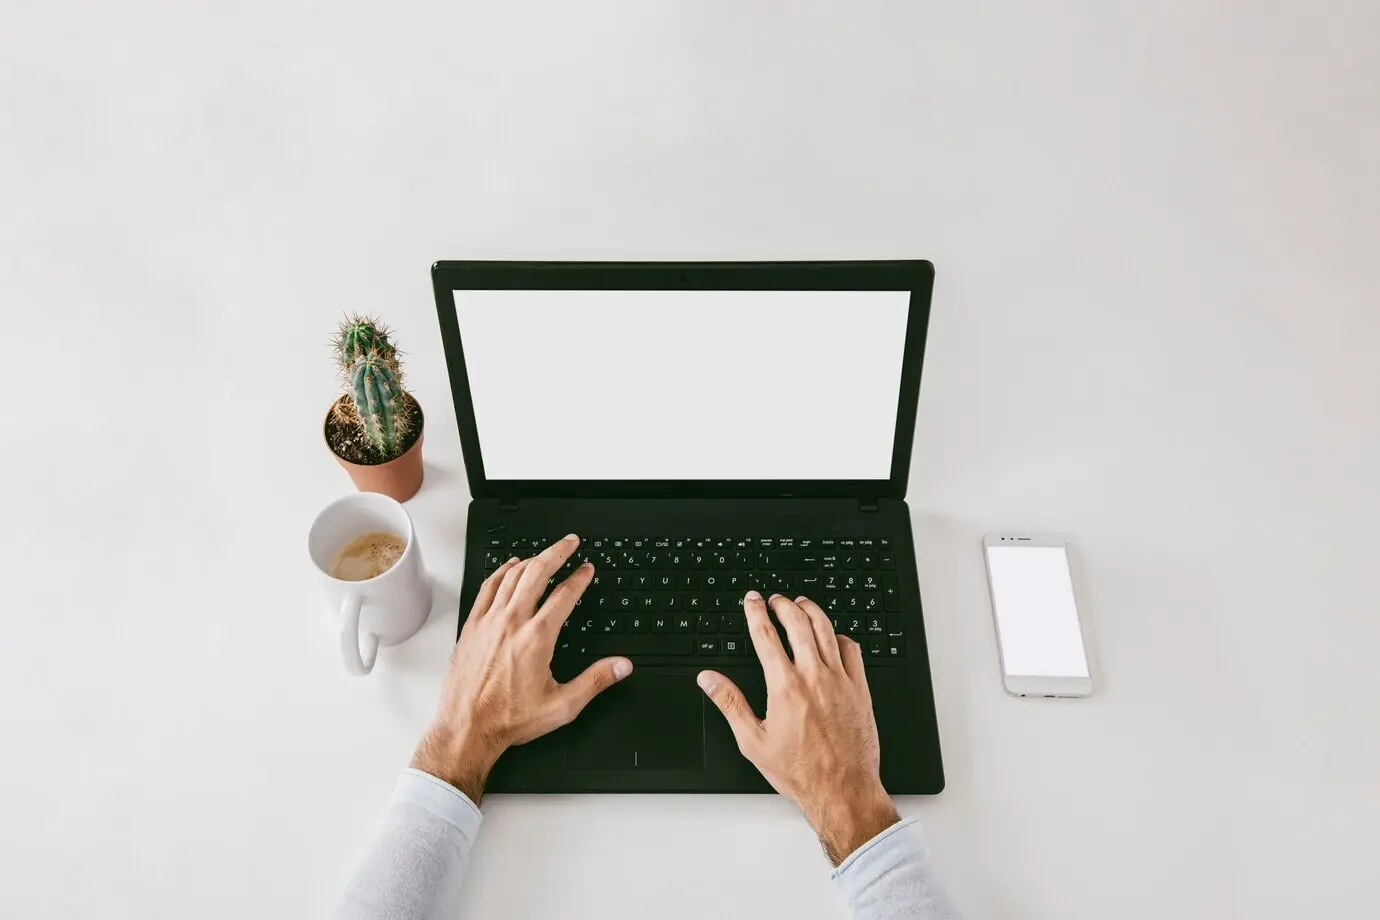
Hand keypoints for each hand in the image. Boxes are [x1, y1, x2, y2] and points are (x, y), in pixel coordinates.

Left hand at [411, 535, 631, 801]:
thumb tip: (621, 666)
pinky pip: (487, 588)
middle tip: (569, 542)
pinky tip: (508, 568)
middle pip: (536, 572)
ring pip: (511, 576)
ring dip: (531, 559)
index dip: (579, 578)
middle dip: (556, 552)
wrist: (467, 729)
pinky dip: (501, 572)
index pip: (564, 595)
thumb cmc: (509, 719)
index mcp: (536, 638)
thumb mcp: (562, 705)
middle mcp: (511, 623)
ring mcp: (488, 622)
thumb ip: (595, 681)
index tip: (587, 569)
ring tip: (544, 553)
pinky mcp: (472, 627)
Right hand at [698, 590, 899, 863]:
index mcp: (785, 687)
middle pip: (798, 623)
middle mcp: (814, 677)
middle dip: (784, 604)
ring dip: (812, 611)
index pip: (766, 635)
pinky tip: (833, 637)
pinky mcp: (860, 689)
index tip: (752, 600)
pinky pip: (852, 650)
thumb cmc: (800, 772)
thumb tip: (709, 679)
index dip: (756, 612)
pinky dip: (840, 636)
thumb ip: (730, 704)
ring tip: (802, 603)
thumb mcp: (753, 741)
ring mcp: (840, 681)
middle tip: (775, 598)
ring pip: (826, 630)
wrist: (842, 790)